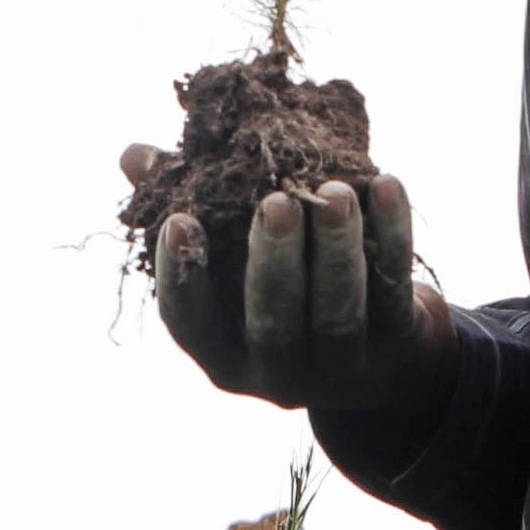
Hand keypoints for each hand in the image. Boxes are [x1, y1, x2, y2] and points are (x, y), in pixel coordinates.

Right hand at [132, 152, 459, 424]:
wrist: (383, 351)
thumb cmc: (285, 285)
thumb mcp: (232, 253)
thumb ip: (186, 203)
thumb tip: (133, 156)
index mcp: (225, 355)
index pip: (191, 325)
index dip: (183, 277)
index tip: (180, 220)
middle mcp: (279, 374)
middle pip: (272, 321)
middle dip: (273, 259)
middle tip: (274, 200)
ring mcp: (341, 366)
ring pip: (336, 310)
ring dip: (335, 248)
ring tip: (336, 190)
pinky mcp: (397, 345)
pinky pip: (393, 290)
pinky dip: (394, 236)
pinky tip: (386, 184)